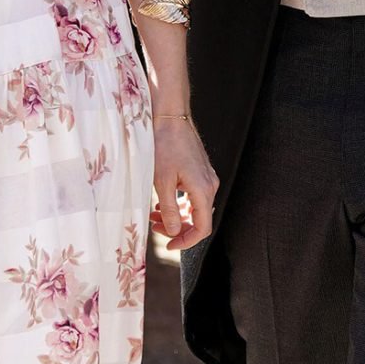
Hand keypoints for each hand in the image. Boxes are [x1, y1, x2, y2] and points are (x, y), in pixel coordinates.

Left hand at [149, 116, 217, 253]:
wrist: (170, 117)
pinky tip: (163, 202)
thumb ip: (168, 209)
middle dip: (177, 228)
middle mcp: (210, 186)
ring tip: (154, 215)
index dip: (186, 241)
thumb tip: (174, 232)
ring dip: (177, 216)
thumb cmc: (164, 146)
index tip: (169, 246)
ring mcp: (207, 178)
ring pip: (195, 208)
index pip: (203, 228)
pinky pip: (194, 196)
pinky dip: (180, 204)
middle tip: (155, 227)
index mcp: (203, 190)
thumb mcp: (161, 181)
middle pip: (199, 219)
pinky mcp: (201, 172)